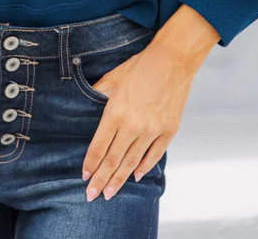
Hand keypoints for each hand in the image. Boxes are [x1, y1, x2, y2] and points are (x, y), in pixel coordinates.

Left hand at [81, 38, 194, 201]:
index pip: (99, 146)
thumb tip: (84, 102)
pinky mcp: (169, 130)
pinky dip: (144, 166)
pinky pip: (154, 154)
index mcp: (116, 112)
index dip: (91, 163)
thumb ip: (98, 93)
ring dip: (120, 179)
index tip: (84, 177)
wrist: (173, 60)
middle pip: (113, 159)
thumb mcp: (113, 77)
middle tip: (91, 196)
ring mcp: (152, 129)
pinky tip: (135, 176)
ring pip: (132, 162)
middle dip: (101, 180)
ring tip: (110, 193)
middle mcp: (133, 125)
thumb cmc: (140, 66)